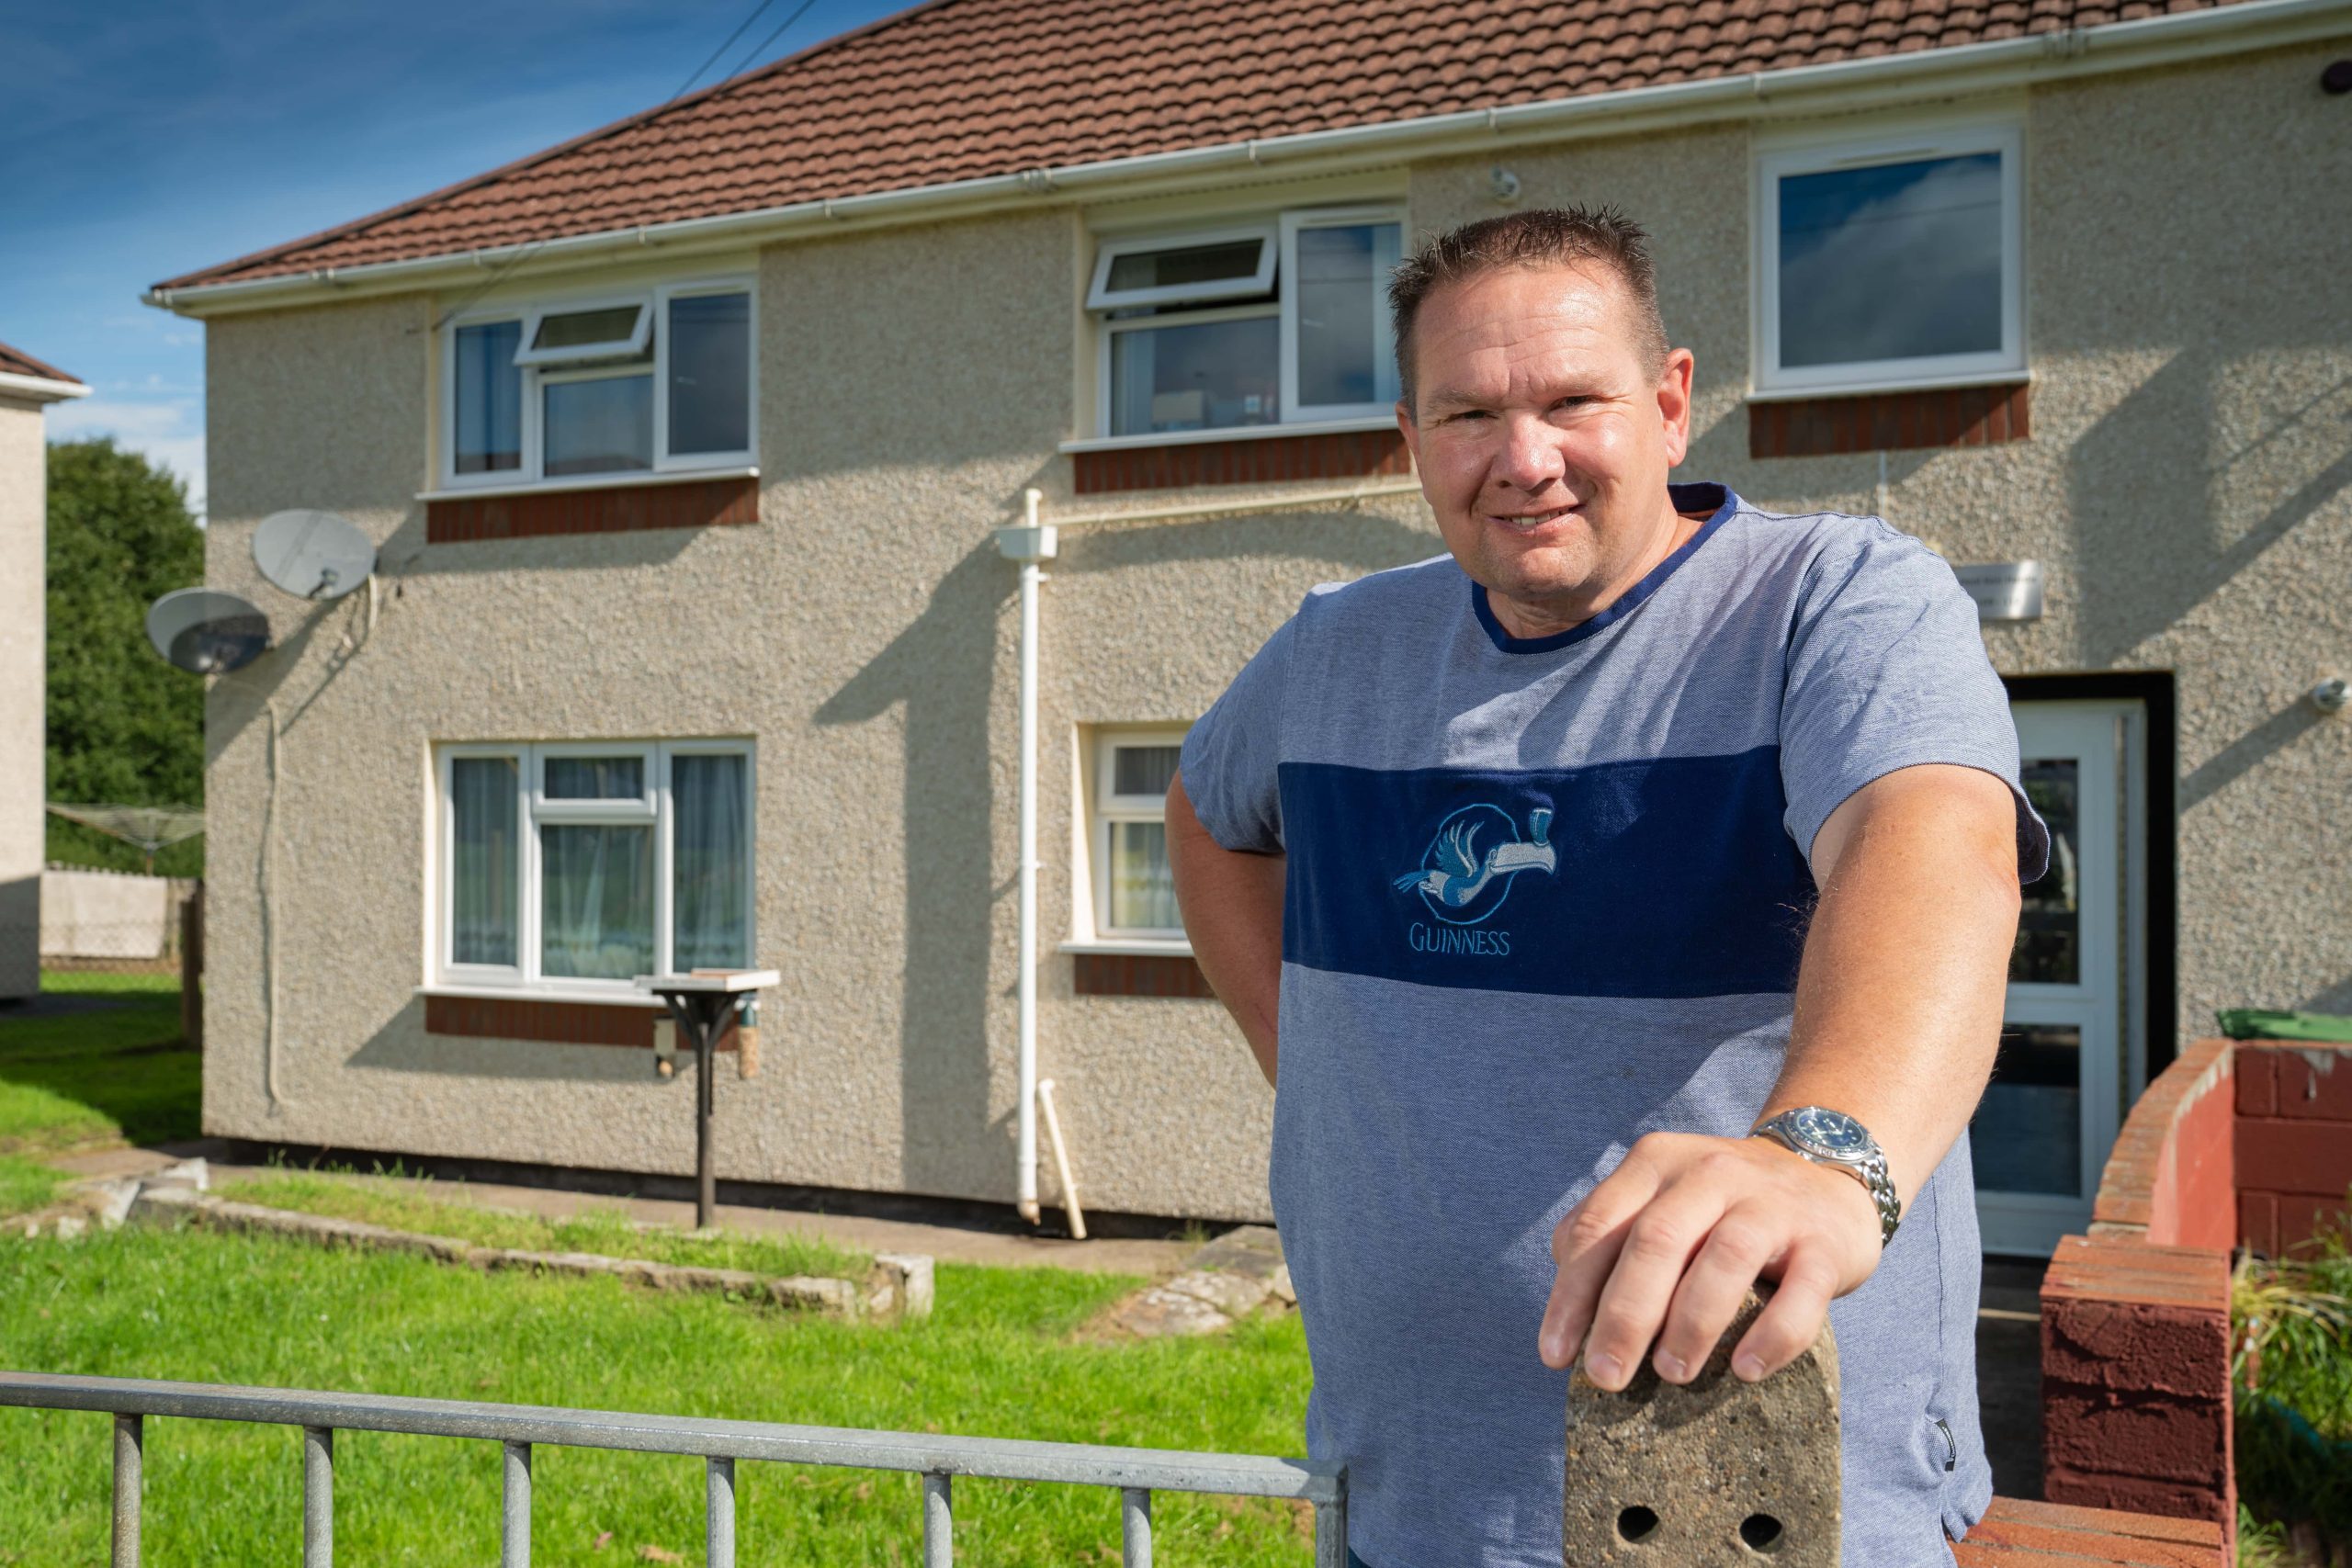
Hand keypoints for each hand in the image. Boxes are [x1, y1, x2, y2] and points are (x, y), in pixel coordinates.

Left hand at [1536, 1131, 1882, 1388]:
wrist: (1827, 1176)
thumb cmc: (1721, 1207)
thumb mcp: (1660, 1198)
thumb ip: (1609, 1234)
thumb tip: (1566, 1308)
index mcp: (1655, 1164)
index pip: (1598, 1227)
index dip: (1571, 1294)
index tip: (1555, 1356)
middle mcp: (1709, 1174)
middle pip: (1656, 1242)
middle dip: (1623, 1316)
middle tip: (1605, 1377)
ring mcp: (1771, 1204)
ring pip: (1723, 1259)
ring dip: (1690, 1323)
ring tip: (1671, 1374)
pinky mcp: (1824, 1242)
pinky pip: (1800, 1292)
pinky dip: (1772, 1335)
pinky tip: (1747, 1370)